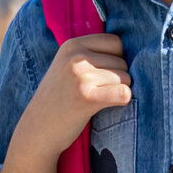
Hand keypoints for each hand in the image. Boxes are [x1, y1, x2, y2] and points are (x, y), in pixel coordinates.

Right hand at [30, 34, 129, 148]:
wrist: (37, 130)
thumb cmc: (59, 99)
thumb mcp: (67, 66)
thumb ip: (92, 54)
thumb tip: (135, 50)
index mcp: (72, 45)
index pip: (116, 41)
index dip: (116, 59)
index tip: (102, 74)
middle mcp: (76, 57)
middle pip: (123, 61)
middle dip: (118, 78)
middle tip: (97, 91)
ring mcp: (81, 76)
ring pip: (126, 78)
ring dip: (118, 91)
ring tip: (96, 100)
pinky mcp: (87, 97)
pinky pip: (124, 93)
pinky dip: (122, 101)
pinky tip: (105, 106)